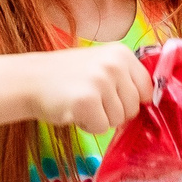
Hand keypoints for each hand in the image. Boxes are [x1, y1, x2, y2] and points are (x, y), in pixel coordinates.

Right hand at [17, 46, 153, 134]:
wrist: (30, 80)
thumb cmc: (68, 77)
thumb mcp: (101, 65)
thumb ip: (125, 79)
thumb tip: (151, 102)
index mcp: (122, 53)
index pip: (147, 88)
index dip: (130, 100)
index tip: (112, 98)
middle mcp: (114, 64)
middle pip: (133, 107)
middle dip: (114, 112)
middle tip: (91, 100)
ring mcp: (101, 81)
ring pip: (118, 119)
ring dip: (100, 119)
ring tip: (80, 103)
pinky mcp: (87, 101)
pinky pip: (101, 128)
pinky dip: (88, 126)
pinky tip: (74, 112)